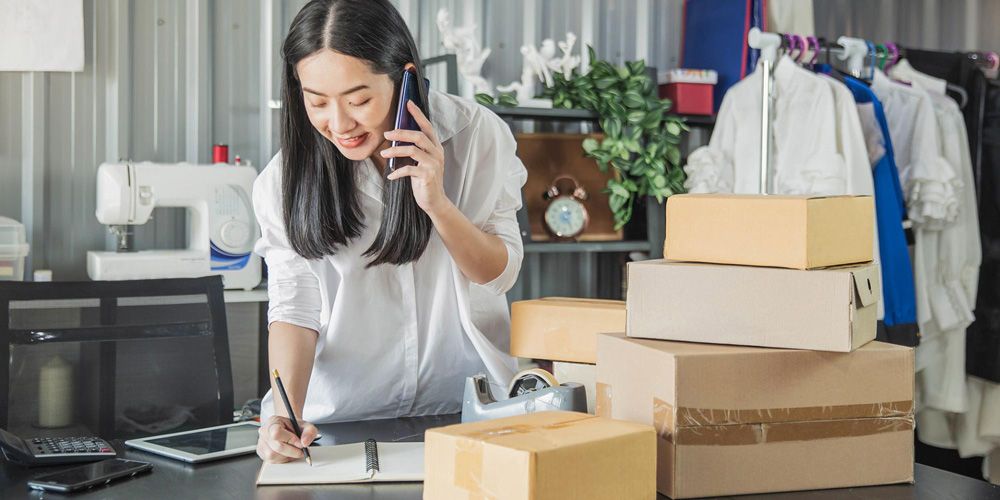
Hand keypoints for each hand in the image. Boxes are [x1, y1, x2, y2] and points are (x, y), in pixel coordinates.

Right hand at [257, 415, 317, 462]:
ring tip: (293, 450)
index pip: (277, 433)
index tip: (301, 443)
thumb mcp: (306, 426)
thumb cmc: (295, 427)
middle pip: (276, 447)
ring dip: (287, 456)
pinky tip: (287, 453)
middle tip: (301, 450)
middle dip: (292, 451)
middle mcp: (264, 432)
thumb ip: (309, 432)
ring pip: (273, 456)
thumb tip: (305, 443)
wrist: (289, 429)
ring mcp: (261, 443)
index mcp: (273, 422)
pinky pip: (271, 460)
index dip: (290, 440)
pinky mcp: (262, 453)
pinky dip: (282, 459)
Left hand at [381, 100, 451, 215]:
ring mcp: (433, 164)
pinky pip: (409, 169)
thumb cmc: (424, 180)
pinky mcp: (427, 175)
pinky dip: (397, 172)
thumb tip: (396, 137)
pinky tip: (390, 176)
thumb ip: (414, 150)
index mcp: (436, 147)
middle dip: (401, 133)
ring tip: (383, 154)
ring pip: (412, 150)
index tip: (408, 103)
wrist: (434, 201)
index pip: (427, 126)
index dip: (418, 114)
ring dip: (395, 151)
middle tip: (386, 134)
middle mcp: (437, 153)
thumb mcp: (421, 162)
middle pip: (418, 136)